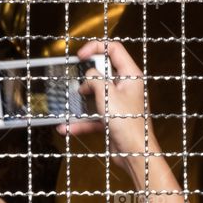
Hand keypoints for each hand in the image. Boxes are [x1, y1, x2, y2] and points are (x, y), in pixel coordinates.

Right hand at [56, 40, 159, 179]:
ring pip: (95, 95)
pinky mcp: (111, 118)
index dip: (96, 48)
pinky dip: (80, 121)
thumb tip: (88, 78)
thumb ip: (95, 80)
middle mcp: (126, 87)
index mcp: (131, 76)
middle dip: (86, 78)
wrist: (135, 154)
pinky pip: (92, 116)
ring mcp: (118, 103)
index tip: (81, 55)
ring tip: (69, 104)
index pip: (114, 50)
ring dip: (80, 102)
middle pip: (102, 73)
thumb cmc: (130, 125)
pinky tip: (67, 127)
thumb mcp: (107, 95)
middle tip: (77, 82)